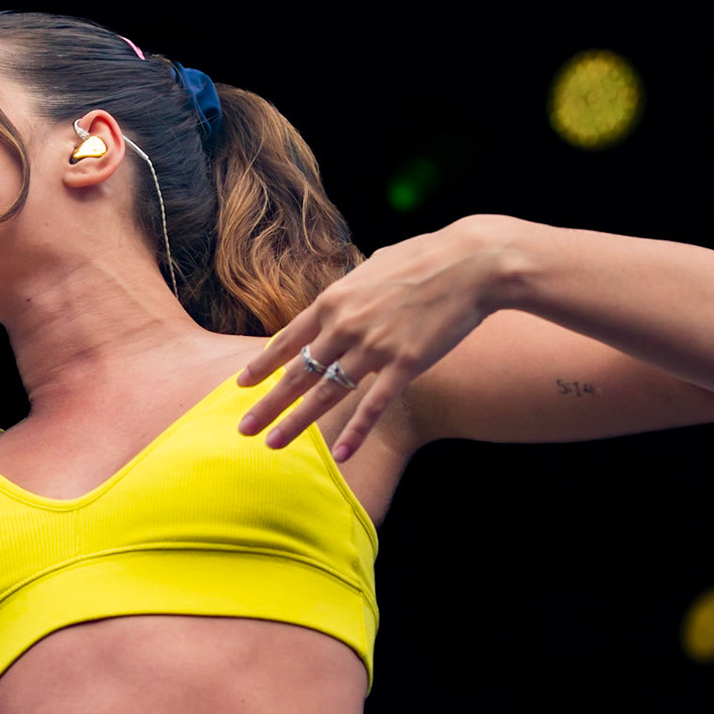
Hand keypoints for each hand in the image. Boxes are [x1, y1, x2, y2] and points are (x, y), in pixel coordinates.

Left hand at [234, 218, 498, 460]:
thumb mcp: (373, 267)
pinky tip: (339, 455)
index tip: (241, 385)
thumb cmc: (425, 258)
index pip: (287, 339)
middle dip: (267, 404)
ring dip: (297, 423)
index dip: (262, 365)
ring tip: (273, 444)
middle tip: (243, 428)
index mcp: (333, 300)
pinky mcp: (405, 365)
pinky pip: (373, 406)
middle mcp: (345, 325)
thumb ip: (351, 289)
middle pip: (297, 373)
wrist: (471, 263)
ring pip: (325, 394)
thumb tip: (340, 297)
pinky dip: (355, 432)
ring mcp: (374, 347)